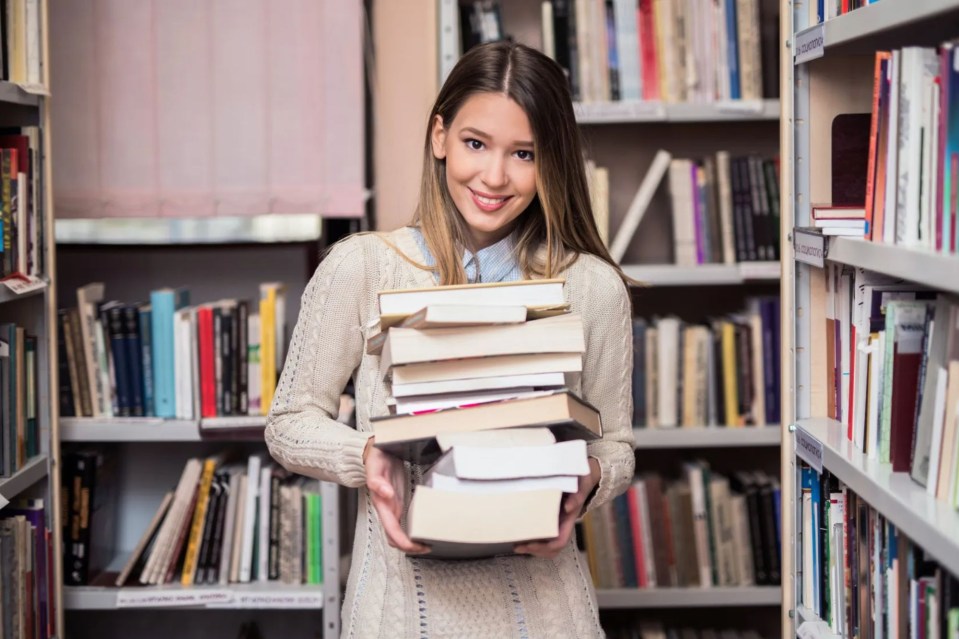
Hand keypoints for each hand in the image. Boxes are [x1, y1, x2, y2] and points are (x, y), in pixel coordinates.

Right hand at [364, 438, 429, 553]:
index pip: (392, 532)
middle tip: (428, 547)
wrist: (376, 451)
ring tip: (429, 540)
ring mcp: (393, 506)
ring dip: (412, 540)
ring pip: (400, 532)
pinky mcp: (398, 501)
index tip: (418, 546)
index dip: (404, 543)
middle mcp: (387, 508)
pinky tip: (425, 526)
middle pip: (396, 538)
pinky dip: (414, 528)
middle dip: (410, 546)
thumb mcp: (375, 465)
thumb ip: (377, 481)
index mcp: (382, 504)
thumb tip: (385, 494)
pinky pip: (405, 521)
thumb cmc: (376, 458)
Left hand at [514, 457, 600, 558]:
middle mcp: (563, 524)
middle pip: (552, 549)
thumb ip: (577, 495)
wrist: (583, 477)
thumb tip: (568, 508)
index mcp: (569, 519)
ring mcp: (557, 523)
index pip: (560, 541)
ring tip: (517, 546)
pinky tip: (520, 535)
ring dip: (532, 548)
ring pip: (547, 545)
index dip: (546, 547)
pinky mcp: (550, 518)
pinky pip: (543, 535)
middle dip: (535, 551)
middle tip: (518, 547)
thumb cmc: (581, 480)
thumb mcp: (581, 483)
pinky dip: (532, 539)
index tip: (530, 544)